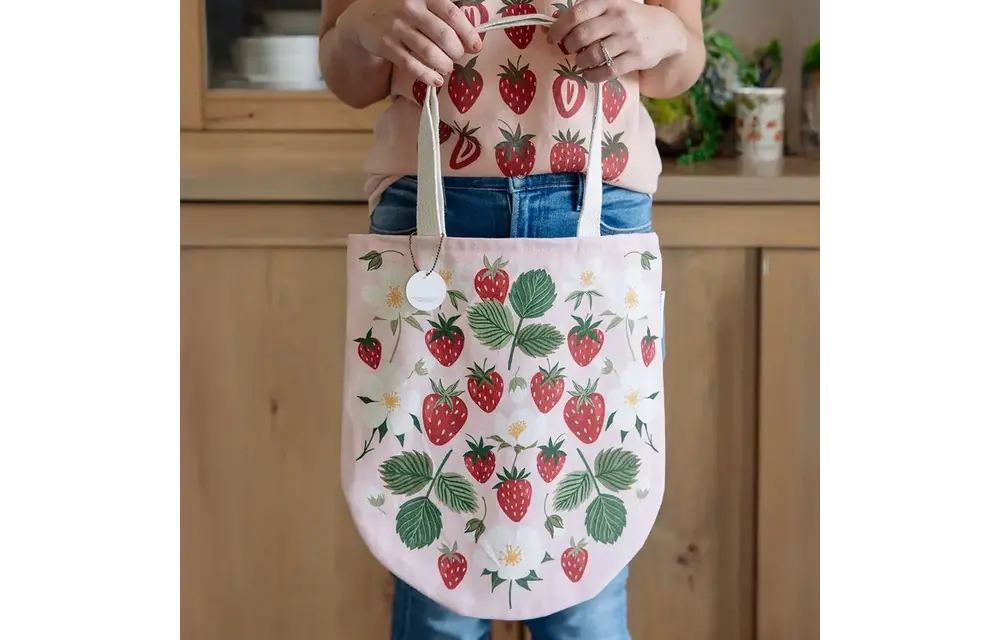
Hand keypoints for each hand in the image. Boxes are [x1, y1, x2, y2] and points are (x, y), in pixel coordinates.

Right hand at [342, 0, 481, 87]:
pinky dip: (427, 75)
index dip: (467, 32)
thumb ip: (443, 10)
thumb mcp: (421, 1)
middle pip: (443, 35)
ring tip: (448, 68)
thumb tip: (471, 33)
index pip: (451, 13)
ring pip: (429, 52)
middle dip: (456, 51)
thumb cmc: (402, 10)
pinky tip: (436, 80)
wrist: (363, 17)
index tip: (476, 46)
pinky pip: (411, 64)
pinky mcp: (386, 45)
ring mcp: (397, 27)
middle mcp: (410, 8)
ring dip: (444, 64)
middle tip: (459, 57)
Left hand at [546, 0, 688, 82]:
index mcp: (609, 2)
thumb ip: (589, 14)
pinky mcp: (637, 58)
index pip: (577, 14)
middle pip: (582, 36)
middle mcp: (619, 18)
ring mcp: (629, 39)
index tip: (552, 39)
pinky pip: (607, 71)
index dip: (559, 28)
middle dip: (569, 46)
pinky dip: (592, 75)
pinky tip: (589, 73)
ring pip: (593, 55)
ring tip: (581, 61)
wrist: (666, 30)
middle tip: (570, 50)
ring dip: (580, 62)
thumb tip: (557, 29)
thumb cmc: (630, 19)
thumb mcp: (612, 6)